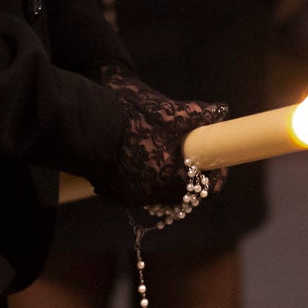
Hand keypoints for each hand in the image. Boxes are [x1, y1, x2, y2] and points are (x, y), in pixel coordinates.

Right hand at [94, 65, 229, 206]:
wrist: (87, 124)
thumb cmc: (133, 119)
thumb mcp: (172, 114)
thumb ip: (199, 114)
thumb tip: (221, 110)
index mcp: (173, 180)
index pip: (209, 188)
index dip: (217, 174)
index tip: (217, 162)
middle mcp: (153, 195)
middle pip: (181, 193)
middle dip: (188, 177)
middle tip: (191, 159)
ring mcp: (129, 196)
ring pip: (156, 193)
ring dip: (163, 179)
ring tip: (163, 157)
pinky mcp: (110, 192)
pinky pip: (132, 190)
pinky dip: (138, 178)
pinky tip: (137, 160)